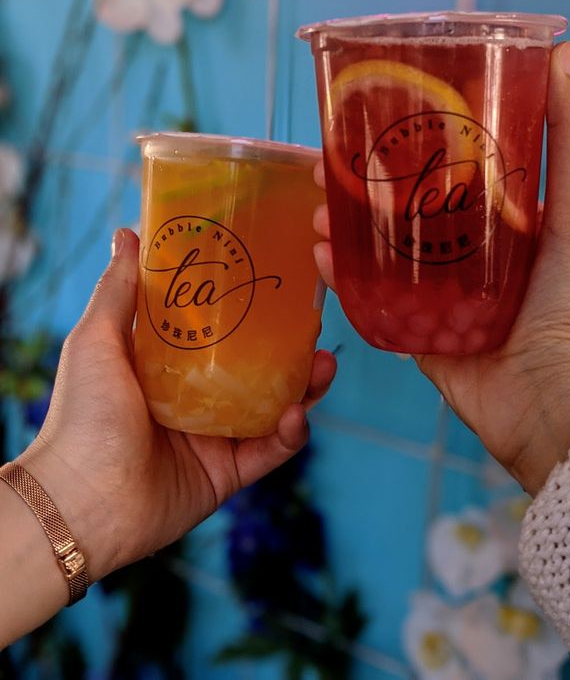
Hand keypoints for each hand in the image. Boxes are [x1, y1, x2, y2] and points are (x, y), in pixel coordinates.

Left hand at [19, 229, 335, 580]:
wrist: (80, 502)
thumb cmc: (82, 415)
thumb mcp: (97, 340)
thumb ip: (120, 290)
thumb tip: (128, 233)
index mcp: (167, 365)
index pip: (220, 329)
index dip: (251, 306)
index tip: (277, 279)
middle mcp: (194, 398)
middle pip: (256, 366)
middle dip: (291, 347)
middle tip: (314, 324)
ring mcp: (214, 436)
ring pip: (274, 405)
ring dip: (304, 386)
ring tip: (324, 365)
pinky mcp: (227, 474)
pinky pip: (270, 450)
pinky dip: (290, 432)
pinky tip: (297, 413)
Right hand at [313, 42, 569, 495]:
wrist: (561, 409)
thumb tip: (564, 52)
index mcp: (506, 223)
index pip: (452, 168)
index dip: (414, 138)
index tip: (380, 110)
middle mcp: (469, 255)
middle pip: (405, 206)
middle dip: (363, 180)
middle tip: (329, 156)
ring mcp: (439, 297)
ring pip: (379, 250)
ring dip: (343, 223)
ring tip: (315, 201)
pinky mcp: (416, 335)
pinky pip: (370, 300)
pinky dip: (341, 275)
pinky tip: (318, 252)